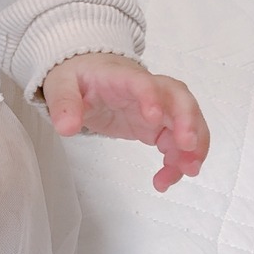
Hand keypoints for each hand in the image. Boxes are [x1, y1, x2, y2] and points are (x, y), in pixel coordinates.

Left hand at [42, 52, 208, 192]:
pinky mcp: (158, 126)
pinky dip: (178, 161)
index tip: (153, 118)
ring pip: (187, 122)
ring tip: (186, 171)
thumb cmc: (78, 77)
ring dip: (193, 146)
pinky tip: (165, 180)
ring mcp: (158, 107)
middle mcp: (148, 90)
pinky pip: (177, 142)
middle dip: (189, 121)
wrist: (89, 73)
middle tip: (188, 146)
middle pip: (179, 98)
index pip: (142, 82)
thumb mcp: (61, 86)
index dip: (152, 97)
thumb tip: (66, 128)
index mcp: (122, 77)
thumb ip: (64, 104)